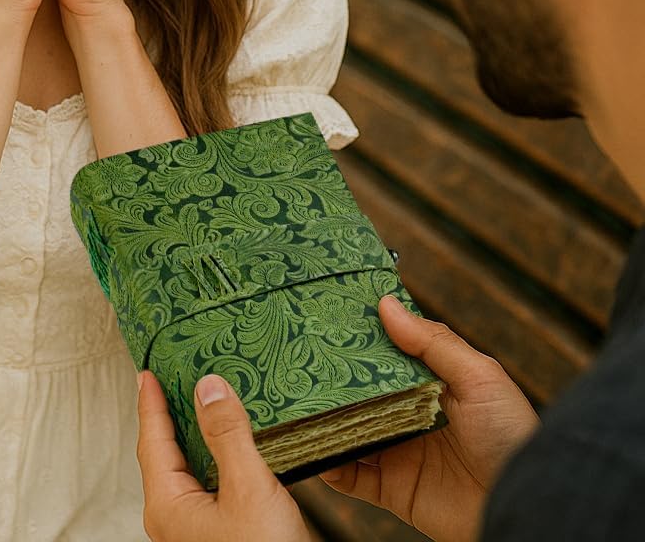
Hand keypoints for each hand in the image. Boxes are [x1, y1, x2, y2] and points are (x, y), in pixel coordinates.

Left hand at [136, 369, 311, 541]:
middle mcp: (172, 519)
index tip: (146, 374)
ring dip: (191, 438)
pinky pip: (202, 487)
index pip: (152, 440)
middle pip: (163, 455)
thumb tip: (208, 387)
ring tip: (199, 408)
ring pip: (184, 472)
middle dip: (167, 417)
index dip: (150, 403)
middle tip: (169, 383)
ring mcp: (191, 531)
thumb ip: (228, 434)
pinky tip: (228, 451)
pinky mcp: (214, 537)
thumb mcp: (249, 487)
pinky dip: (209, 460)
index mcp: (168, 505)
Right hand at [319, 295, 539, 541]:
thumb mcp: (481, 377)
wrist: (524, 510)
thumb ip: (434, 343)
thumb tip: (386, 305)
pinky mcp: (390, 488)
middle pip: (358, 389)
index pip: (386, 351)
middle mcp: (407, 412)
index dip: (359, 335)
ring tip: (291, 398)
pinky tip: (308, 446)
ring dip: (321, 417)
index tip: (325, 313)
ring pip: (345, 428)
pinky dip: (325, 462)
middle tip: (295, 351)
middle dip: (330, 374)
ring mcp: (396, 450)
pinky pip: (347, 475)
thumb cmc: (513, 437)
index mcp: (429, 381)